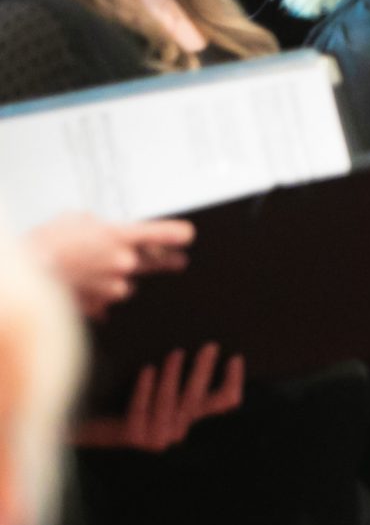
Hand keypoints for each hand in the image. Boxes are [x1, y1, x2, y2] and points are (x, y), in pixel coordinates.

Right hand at [24, 214, 192, 316]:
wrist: (25, 275)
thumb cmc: (46, 245)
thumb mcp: (75, 220)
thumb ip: (98, 225)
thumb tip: (102, 229)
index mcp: (119, 236)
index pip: (163, 234)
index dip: (178, 235)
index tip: (188, 237)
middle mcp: (123, 262)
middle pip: (156, 262)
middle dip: (167, 262)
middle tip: (177, 262)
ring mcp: (112, 286)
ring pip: (126, 283)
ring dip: (116, 279)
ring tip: (92, 271)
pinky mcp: (100, 305)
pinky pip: (106, 300)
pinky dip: (98, 295)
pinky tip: (82, 286)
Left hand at [76, 343, 243, 450]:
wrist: (91, 426)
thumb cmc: (128, 399)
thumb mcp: (159, 388)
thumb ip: (179, 374)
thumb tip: (202, 342)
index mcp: (190, 419)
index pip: (225, 403)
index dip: (233, 381)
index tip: (234, 357)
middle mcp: (179, 432)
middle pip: (198, 400)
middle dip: (205, 371)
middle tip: (209, 347)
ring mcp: (156, 437)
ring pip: (171, 402)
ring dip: (175, 376)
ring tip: (176, 353)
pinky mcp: (133, 437)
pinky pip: (143, 408)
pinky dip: (146, 388)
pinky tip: (148, 370)